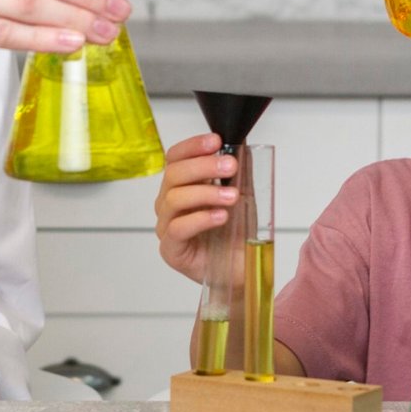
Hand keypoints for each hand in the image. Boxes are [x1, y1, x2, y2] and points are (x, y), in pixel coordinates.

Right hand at [154, 133, 238, 282]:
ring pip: (174, 199)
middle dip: (203, 166)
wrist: (242, 271)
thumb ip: (238, 174)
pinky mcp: (172, 250)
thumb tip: (242, 147)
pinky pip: (177, 228)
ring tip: (233, 196)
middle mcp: (169, 204)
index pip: (175, 158)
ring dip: (206, 193)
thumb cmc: (236, 234)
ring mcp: (167, 227)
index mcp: (181, 186)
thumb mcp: (242, 196)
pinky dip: (200, 219)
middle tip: (230, 166)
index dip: (192, 146)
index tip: (216, 140)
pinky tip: (220, 217)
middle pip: (173, 175)